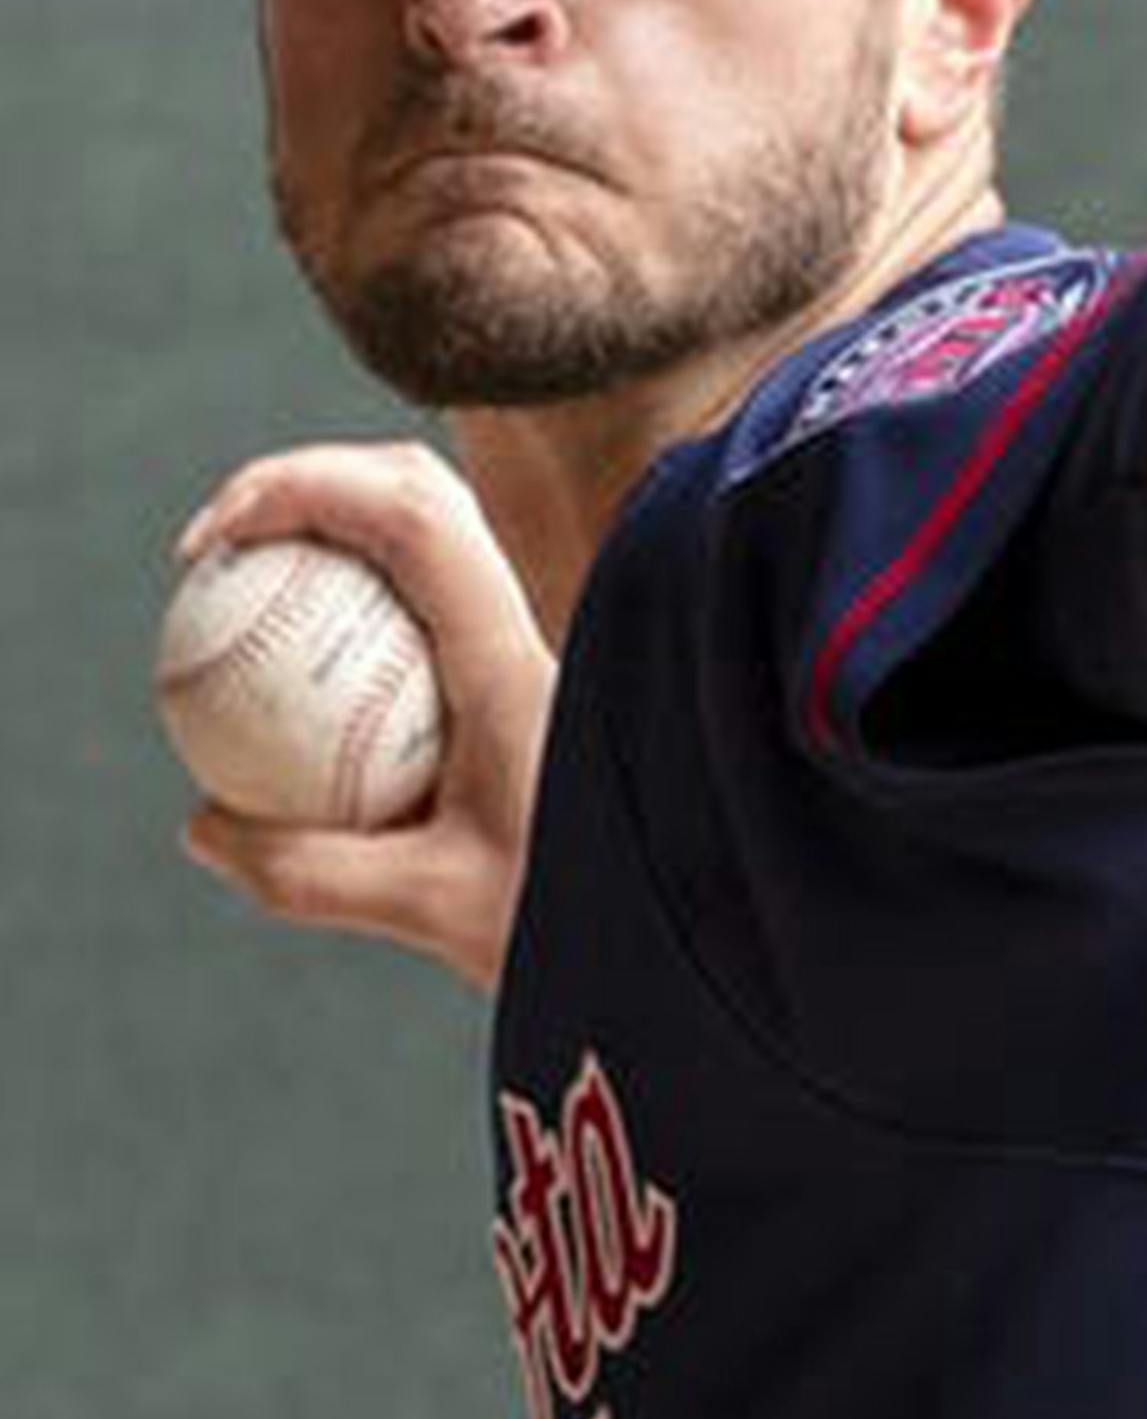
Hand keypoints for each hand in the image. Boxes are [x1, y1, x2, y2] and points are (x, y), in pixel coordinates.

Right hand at [172, 442, 554, 991]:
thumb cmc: (573, 923)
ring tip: (234, 591)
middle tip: (210, 551)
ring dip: (326, 532)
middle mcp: (527, 630)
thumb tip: (202, 825)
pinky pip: (421, 605)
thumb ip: (312, 876)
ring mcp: (524, 644)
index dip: (304, 484)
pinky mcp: (515, 674)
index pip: (415, 516)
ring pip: (422, 536)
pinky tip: (285, 678)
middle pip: (416, 490)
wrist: (673, 935)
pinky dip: (349, 603)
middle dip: (301, 482)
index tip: (216, 537)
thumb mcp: (434, 911)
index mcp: (513, 659)